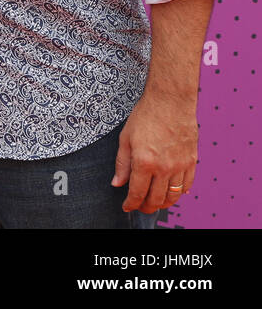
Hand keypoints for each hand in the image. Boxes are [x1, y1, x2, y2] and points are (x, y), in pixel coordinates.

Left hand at [112, 91, 198, 213]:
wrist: (170, 101)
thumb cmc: (145, 116)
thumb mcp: (125, 138)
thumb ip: (121, 164)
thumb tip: (117, 184)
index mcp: (144, 162)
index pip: (137, 193)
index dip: (131, 204)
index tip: (126, 206)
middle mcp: (164, 167)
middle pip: (156, 199)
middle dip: (146, 207)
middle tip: (139, 207)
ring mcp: (180, 165)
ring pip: (173, 195)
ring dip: (163, 203)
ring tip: (155, 202)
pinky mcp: (192, 161)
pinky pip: (187, 184)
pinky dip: (180, 193)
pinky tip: (173, 192)